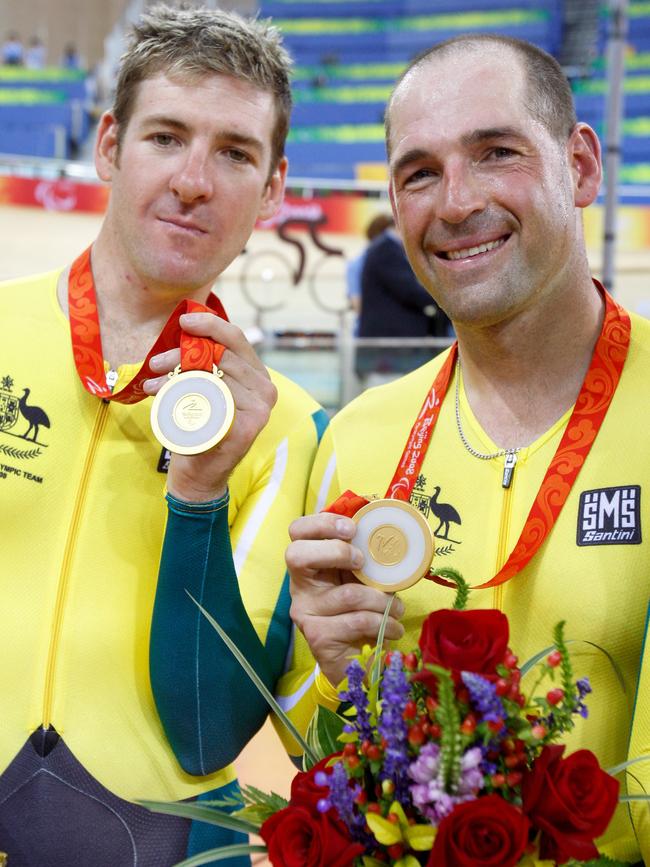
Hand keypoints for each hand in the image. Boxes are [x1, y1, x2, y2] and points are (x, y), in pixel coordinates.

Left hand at [144, 311, 276, 501]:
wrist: (201, 473)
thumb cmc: (201, 427)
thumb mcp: (206, 389)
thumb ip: (205, 364)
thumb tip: (185, 331)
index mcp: (258, 375)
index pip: (237, 339)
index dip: (211, 324)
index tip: (183, 321)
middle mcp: (266, 389)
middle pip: (221, 355)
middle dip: (182, 354)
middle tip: (156, 361)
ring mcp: (261, 408)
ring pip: (213, 375)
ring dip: (176, 373)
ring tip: (154, 382)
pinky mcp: (249, 425)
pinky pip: (213, 398)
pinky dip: (181, 393)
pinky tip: (162, 397)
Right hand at [286, 512, 404, 686]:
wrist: (358, 662)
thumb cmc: (362, 611)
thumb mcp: (362, 579)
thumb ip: (365, 559)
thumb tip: (391, 534)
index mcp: (310, 565)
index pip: (297, 531)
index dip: (321, 524)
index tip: (352, 529)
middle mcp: (299, 586)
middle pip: (297, 555)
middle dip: (337, 552)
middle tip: (363, 562)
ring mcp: (305, 612)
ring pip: (347, 594)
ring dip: (382, 601)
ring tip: (397, 608)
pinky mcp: (317, 636)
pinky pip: (357, 620)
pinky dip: (384, 623)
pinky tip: (393, 628)